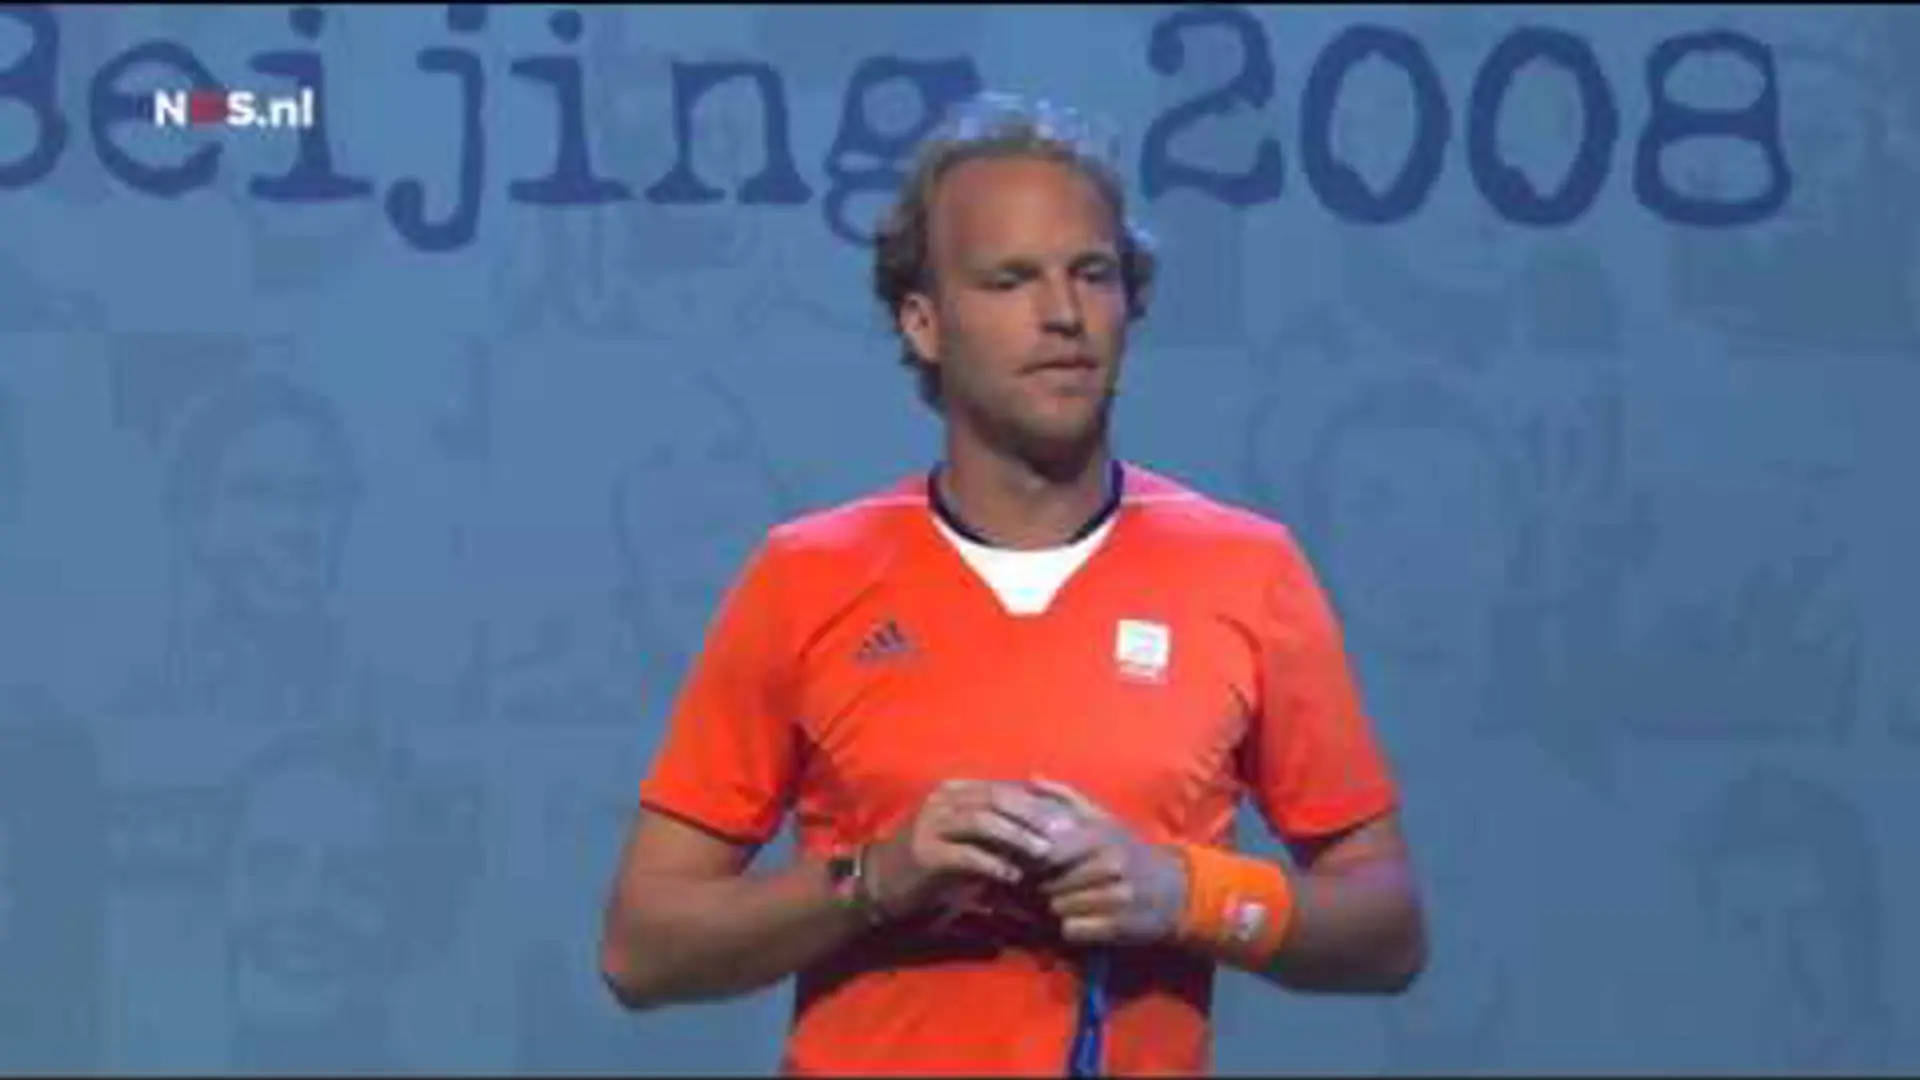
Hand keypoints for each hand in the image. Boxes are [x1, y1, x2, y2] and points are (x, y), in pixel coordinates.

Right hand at [863, 779, 1071, 919]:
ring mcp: (931, 824)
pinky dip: (993, 863)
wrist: (881, 885)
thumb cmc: (933, 863)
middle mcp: (943, 800)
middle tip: (1063, 835)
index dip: (1038, 802)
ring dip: (1017, 836)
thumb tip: (1046, 830)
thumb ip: (999, 830)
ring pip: (983, 820)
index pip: (1005, 788)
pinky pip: (965, 854)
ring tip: (1044, 854)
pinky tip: (1014, 876)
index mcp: (956, 791)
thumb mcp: (968, 840)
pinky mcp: (925, 853)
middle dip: (1034, 816)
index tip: (1067, 820)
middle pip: (998, 798)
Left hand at [1028, 777, 1187, 944]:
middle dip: (1042, 887)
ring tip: (1060, 902)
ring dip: (1054, 908)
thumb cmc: (1125, 848)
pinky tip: (1078, 918)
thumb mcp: (1101, 818)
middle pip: (1051, 883)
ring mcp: (1118, 896)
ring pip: (1059, 907)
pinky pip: (1073, 929)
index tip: (1029, 863)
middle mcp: (1111, 864)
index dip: (1035, 860)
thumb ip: (1065, 797)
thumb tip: (1032, 778)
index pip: (1050, 851)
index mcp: (1102, 836)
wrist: (1172, 888)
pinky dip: (1070, 926)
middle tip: (1041, 889)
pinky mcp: (1120, 926)